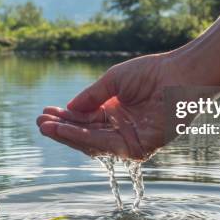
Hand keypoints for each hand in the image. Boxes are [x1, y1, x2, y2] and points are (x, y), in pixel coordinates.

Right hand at [37, 53, 184, 160]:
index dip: (66, 118)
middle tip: (39, 123)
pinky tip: (66, 130)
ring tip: (46, 126)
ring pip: (94, 142)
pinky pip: (108, 145)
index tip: (45, 114)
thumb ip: (91, 97)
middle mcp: (122, 128)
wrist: (180, 74)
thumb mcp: (113, 82)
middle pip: (87, 134)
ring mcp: (131, 139)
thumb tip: (68, 109)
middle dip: (63, 129)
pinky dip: (85, 138)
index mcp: (116, 112)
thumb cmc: (151, 73)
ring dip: (68, 136)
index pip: (86, 120)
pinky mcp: (141, 147)